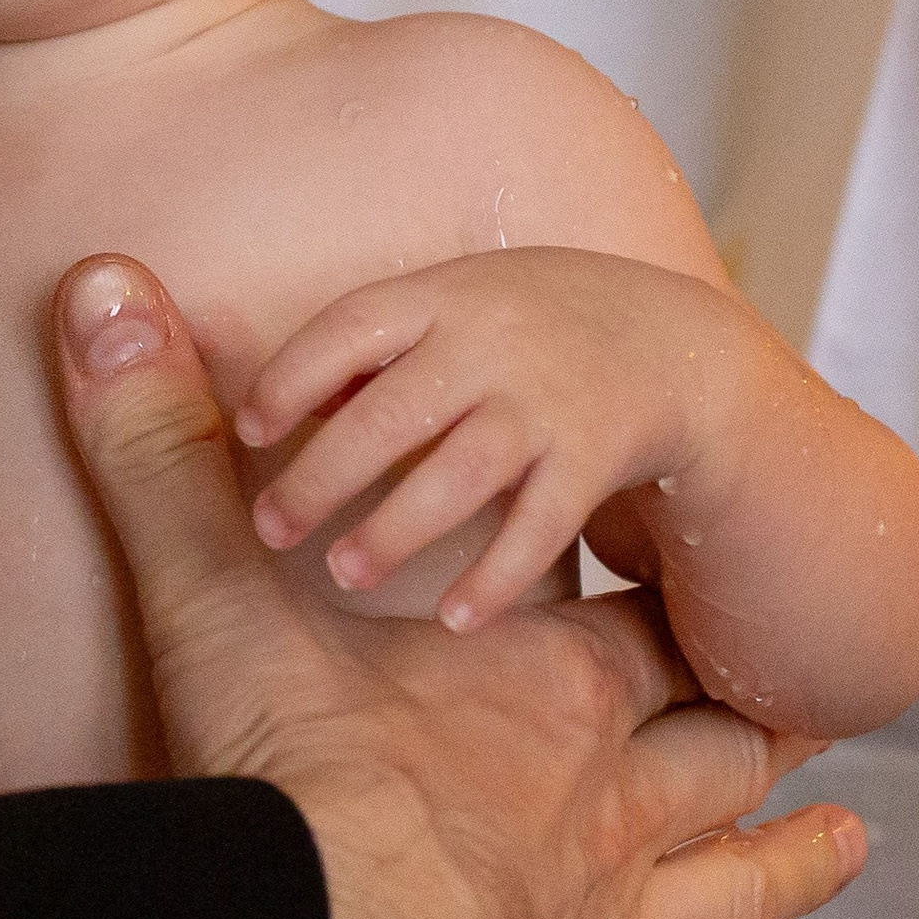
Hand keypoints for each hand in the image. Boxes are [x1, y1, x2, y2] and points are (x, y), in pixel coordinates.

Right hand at [54, 254, 864, 918]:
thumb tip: (103, 290)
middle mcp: (603, 817)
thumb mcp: (214, 591)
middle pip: (712, 762)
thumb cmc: (279, 786)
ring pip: (730, 899)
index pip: (636, 639)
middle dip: (755, 737)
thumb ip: (165, 448)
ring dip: (787, 872)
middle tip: (804, 725)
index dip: (674, 617)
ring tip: (845, 849)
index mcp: (543, 699)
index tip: (702, 596)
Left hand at [238, 246, 740, 628]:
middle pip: (395, 410)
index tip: (247, 432)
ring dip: (398, 527)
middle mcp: (492, 344)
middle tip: (271, 529)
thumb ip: (369, 353)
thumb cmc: (523, 328)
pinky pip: (544, 524)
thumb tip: (273, 404)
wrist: (671, 340)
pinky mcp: (596, 458)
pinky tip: (456, 620)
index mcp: (442, 298)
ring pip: (463, 471)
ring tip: (343, 573)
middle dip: (326, 473)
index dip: (292, 378)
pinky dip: (499, 574)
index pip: (350, 327)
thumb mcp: (451, 306)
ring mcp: (547, 402)